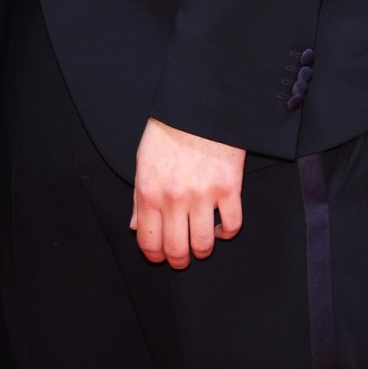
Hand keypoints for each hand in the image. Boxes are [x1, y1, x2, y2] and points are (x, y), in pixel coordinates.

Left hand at [130, 118, 243, 268]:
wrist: (198, 107)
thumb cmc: (168, 132)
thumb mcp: (143, 161)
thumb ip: (138, 198)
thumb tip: (135, 227)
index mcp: (150, 192)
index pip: (148, 241)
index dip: (154, 256)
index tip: (159, 257)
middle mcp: (175, 198)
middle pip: (177, 250)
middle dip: (178, 261)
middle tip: (181, 258)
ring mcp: (204, 195)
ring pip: (204, 245)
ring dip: (202, 250)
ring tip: (201, 244)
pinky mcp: (230, 189)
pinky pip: (232, 226)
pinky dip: (226, 232)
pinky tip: (220, 226)